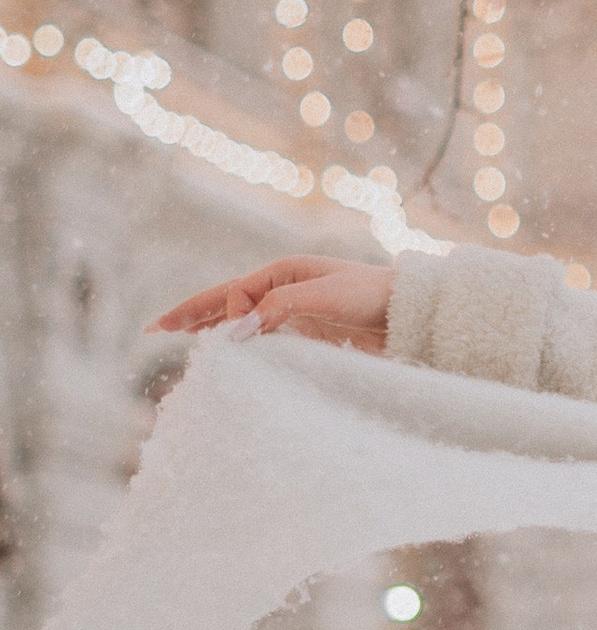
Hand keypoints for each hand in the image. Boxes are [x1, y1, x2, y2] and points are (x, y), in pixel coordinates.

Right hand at [151, 256, 394, 353]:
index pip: (236, 293)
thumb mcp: (325, 296)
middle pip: (226, 301)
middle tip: (154, 328)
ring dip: (209, 329)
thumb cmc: (371, 296)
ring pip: (238, 320)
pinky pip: (260, 340)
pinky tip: (224, 357)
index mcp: (283, 272)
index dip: (227, 315)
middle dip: (191, 314)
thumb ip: (281, 309)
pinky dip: (238, 346)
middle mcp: (282, 290)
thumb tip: (238, 330)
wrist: (409, 316)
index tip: (236, 338)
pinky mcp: (302, 335)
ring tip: (176, 338)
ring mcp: (290, 313)